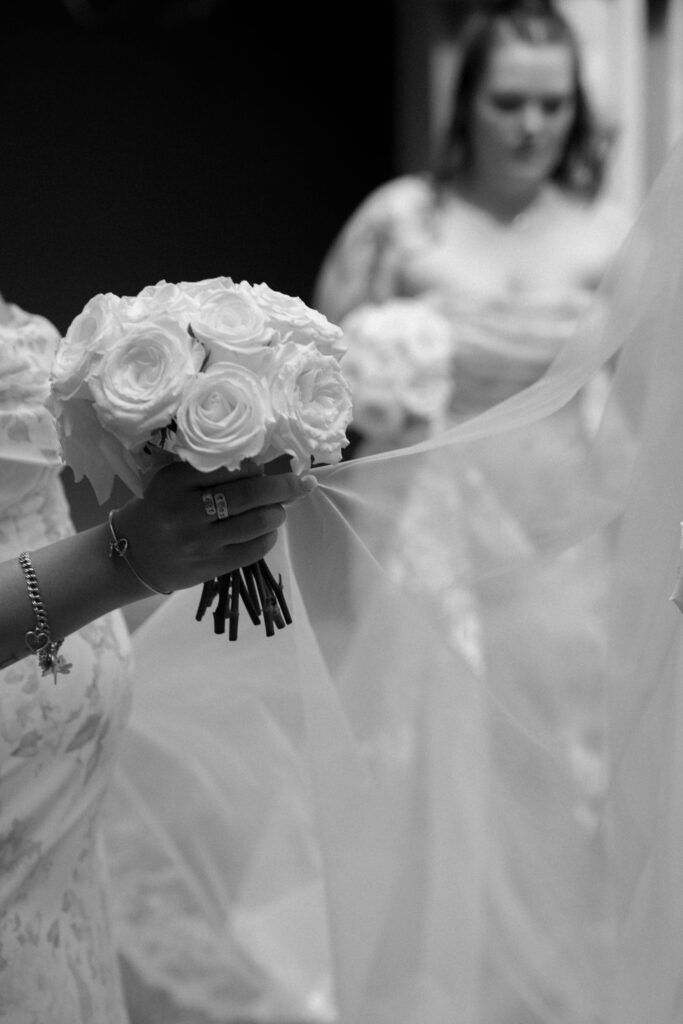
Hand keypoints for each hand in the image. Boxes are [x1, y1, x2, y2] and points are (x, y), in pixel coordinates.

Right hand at [114, 462, 316, 593]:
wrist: (133, 554)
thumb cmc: (162, 508)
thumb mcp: (175, 481)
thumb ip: (212, 472)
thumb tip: (268, 466)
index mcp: (175, 481)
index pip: (231, 466)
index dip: (260, 465)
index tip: (276, 464)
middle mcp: (186, 510)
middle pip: (251, 493)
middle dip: (284, 487)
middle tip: (301, 483)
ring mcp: (199, 542)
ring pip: (257, 522)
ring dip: (278, 513)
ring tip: (278, 509)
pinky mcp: (210, 566)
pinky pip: (254, 549)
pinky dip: (269, 537)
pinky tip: (267, 531)